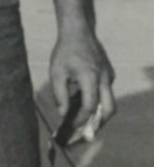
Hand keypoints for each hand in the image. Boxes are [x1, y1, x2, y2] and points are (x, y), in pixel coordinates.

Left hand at [50, 24, 115, 143]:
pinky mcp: (108, 74)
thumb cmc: (64, 51)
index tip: (70, 128)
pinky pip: (105, 93)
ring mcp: (108, 76)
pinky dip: (97, 103)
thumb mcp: (56, 73)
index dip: (80, 120)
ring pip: (110, 103)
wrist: (78, 31)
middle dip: (98, 124)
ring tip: (82, 123)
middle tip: (85, 134)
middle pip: (109, 109)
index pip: (90, 107)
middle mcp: (104, 78)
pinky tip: (82, 106)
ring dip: (98, 115)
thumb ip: (60, 95)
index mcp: (90, 78)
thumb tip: (63, 114)